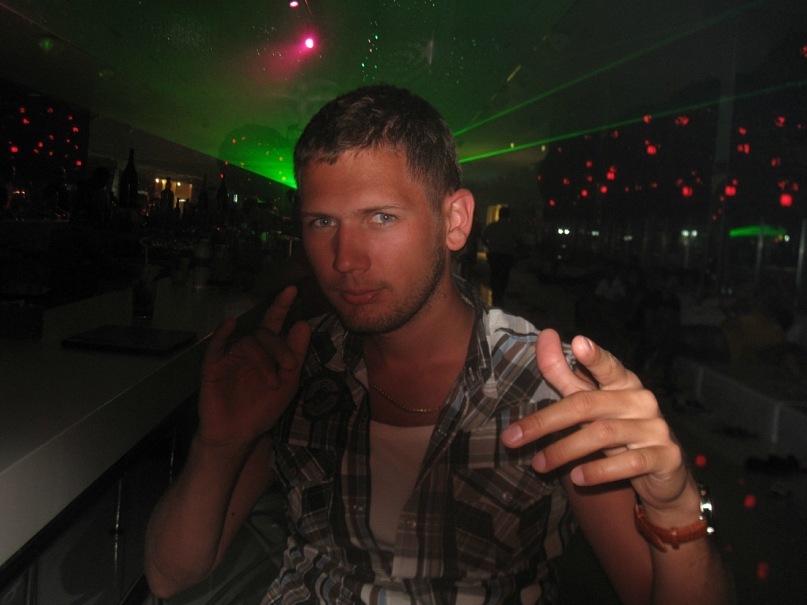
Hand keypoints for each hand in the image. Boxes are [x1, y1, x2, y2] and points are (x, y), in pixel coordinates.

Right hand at [198, 285, 311, 447]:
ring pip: (248, 342)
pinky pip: (216, 345)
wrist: (238, 436)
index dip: (282, 306)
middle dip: (280, 347)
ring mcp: (230, 356)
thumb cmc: (262, 409)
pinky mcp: (213, 366)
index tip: (293, 289)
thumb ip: (295, 354)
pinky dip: (222, 334)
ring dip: (264, 359)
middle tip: (290, 365)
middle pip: (265, 333)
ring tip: (273, 382)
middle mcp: (249, 349)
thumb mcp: (288, 383)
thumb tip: (303, 324)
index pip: (275, 323)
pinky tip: (230, 325)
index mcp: (267, 351)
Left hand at [501, 329, 690, 511]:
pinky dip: (599, 470)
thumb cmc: (620, 430)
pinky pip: (629, 462)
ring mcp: (655, 428)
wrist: (664, 474)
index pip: (608, 365)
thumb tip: (545, 336)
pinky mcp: (664, 456)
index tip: (577, 343)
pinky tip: (577, 477)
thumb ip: (565, 373)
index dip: (594, 355)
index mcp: (623, 382)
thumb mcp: (591, 402)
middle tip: (511, 438)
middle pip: (586, 404)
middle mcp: (641, 400)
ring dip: (564, 450)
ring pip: (603, 434)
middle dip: (545, 421)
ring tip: (538, 464)